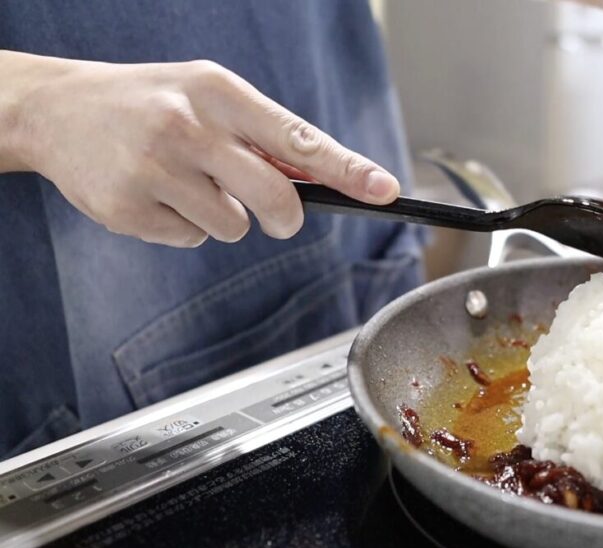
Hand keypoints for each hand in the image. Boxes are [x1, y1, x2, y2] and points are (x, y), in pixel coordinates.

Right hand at [4, 53, 398, 246]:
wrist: (56, 110)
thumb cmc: (151, 101)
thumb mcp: (209, 94)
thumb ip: (265, 134)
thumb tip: (325, 178)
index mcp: (218, 91)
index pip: (299, 139)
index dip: (348, 169)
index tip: (385, 190)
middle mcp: (187, 126)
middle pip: (275, 198)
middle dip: (285, 218)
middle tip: (277, 215)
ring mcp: (153, 169)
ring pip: (233, 227)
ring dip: (223, 215)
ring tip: (185, 181)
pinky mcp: (128, 210)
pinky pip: (190, 240)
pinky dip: (183, 226)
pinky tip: (155, 194)